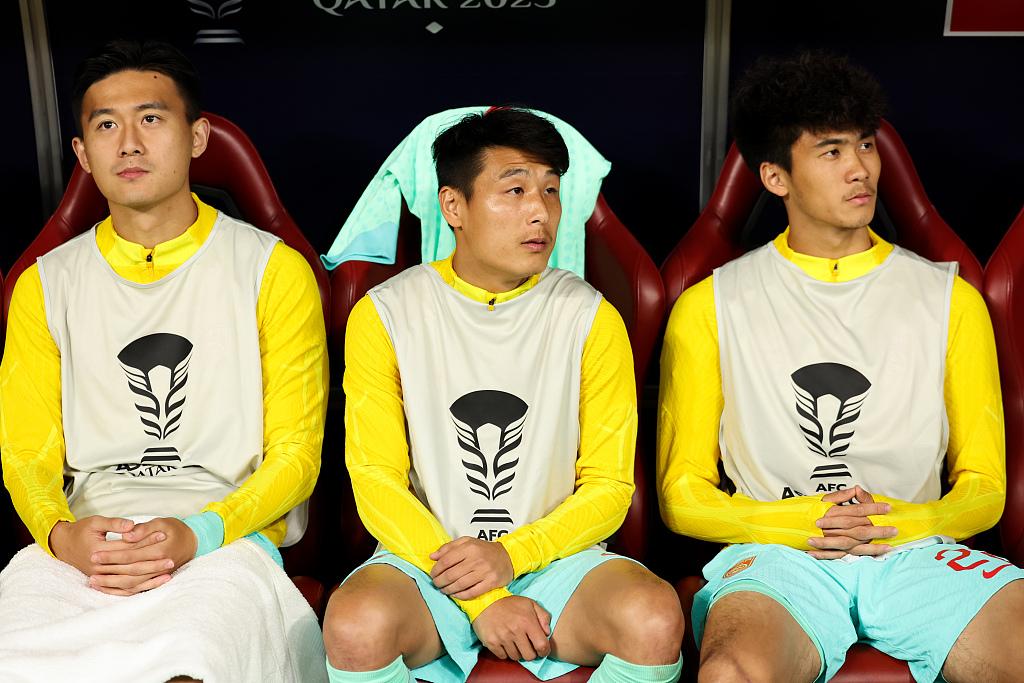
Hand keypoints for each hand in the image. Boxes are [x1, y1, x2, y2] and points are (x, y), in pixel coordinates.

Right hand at [50, 516, 170, 592]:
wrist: (64, 545)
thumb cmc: (82, 531)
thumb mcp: (95, 522)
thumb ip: (114, 524)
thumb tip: (132, 525)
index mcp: (97, 550)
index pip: (127, 548)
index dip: (145, 542)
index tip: (163, 536)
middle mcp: (99, 568)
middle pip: (130, 567)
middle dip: (152, 563)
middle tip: (171, 558)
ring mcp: (101, 577)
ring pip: (128, 581)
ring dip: (149, 578)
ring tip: (168, 573)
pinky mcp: (104, 582)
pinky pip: (124, 589)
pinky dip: (140, 587)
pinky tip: (155, 583)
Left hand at [87, 517, 197, 594]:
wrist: (192, 541)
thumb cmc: (175, 529)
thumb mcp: (162, 523)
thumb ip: (144, 529)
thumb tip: (127, 535)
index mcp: (161, 551)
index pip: (132, 556)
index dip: (112, 555)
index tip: (94, 553)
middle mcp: (159, 567)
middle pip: (129, 572)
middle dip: (107, 571)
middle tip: (89, 567)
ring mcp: (158, 575)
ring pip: (132, 584)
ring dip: (111, 584)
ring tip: (92, 580)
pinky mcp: (155, 580)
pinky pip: (136, 589)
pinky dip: (120, 590)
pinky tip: (106, 588)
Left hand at [429, 536, 513, 599]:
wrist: (507, 557)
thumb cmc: (485, 550)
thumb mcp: (467, 542)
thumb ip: (449, 547)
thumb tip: (432, 556)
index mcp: (469, 547)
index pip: (446, 560)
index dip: (436, 569)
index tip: (433, 573)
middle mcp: (476, 559)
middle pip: (451, 574)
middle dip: (439, 581)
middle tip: (436, 583)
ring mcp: (484, 572)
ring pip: (460, 585)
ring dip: (448, 590)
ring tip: (443, 589)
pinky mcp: (490, 583)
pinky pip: (471, 593)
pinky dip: (460, 595)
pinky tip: (455, 594)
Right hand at [472, 596, 550, 660]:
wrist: (485, 601)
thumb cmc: (510, 604)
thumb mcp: (530, 604)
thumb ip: (543, 616)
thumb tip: (547, 633)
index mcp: (527, 621)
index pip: (542, 646)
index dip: (544, 651)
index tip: (542, 650)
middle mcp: (515, 631)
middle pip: (529, 656)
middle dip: (531, 653)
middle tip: (527, 647)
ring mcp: (502, 638)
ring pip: (516, 657)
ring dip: (517, 652)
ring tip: (515, 643)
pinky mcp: (491, 642)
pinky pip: (503, 656)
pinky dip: (505, 652)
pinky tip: (505, 643)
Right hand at [807, 486, 897, 559]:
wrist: (791, 526)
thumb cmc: (810, 513)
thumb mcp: (824, 500)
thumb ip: (841, 495)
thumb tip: (857, 489)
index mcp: (832, 512)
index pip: (856, 509)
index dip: (873, 508)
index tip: (887, 508)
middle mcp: (833, 527)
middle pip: (859, 528)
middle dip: (878, 530)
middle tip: (894, 529)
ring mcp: (832, 540)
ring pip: (856, 544)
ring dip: (873, 546)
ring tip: (890, 545)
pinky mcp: (832, 550)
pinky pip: (850, 555)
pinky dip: (863, 555)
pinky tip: (877, 554)